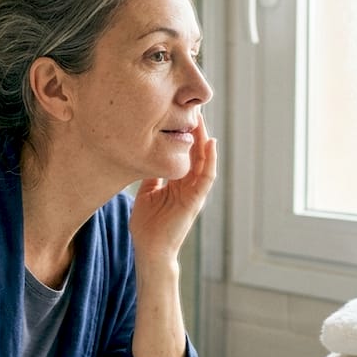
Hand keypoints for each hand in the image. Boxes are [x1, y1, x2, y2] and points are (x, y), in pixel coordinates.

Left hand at [129, 114, 217, 264]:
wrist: (150, 250)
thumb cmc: (147, 226)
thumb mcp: (146, 193)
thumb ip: (151, 176)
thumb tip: (146, 156)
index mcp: (176, 181)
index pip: (183, 152)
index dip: (182, 133)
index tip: (176, 112)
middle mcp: (188, 184)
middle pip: (195, 151)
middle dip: (194, 129)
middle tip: (191, 106)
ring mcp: (194, 191)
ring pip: (203, 159)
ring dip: (204, 138)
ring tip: (201, 117)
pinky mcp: (196, 200)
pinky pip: (207, 176)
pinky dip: (210, 159)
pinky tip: (210, 142)